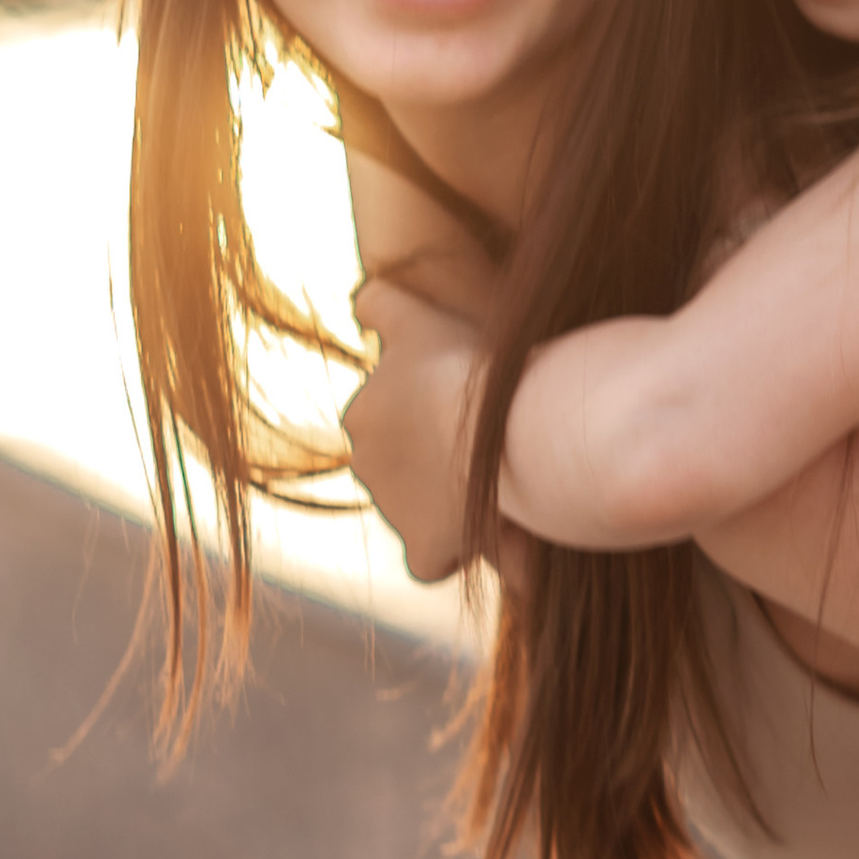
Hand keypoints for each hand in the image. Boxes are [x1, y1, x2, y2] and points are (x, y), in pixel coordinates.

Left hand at [345, 275, 482, 582]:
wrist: (501, 427)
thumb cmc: (467, 368)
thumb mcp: (418, 318)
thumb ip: (381, 304)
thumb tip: (357, 299)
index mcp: (360, 414)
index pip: (386, 422)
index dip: (429, 418)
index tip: (464, 412)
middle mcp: (363, 463)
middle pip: (400, 468)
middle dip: (433, 463)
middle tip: (484, 449)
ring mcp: (393, 511)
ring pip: (418, 510)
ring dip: (446, 503)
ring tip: (494, 488)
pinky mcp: (423, 550)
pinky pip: (431, 560)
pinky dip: (451, 553)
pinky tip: (483, 538)